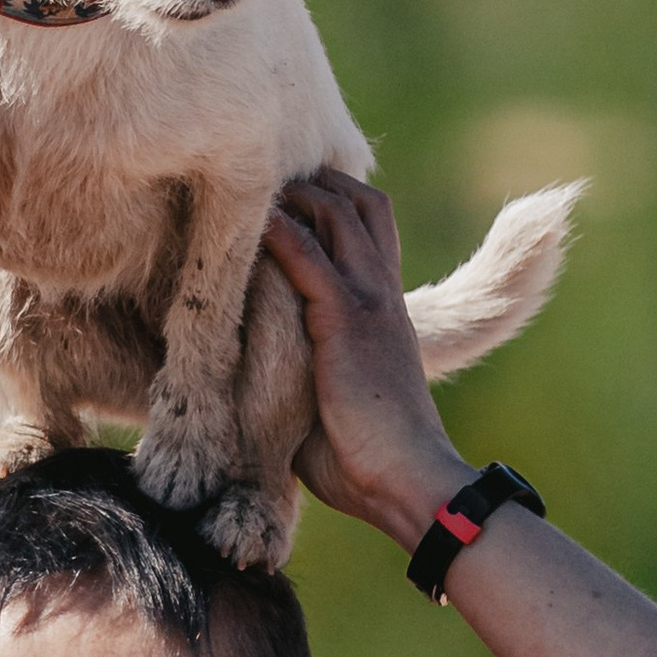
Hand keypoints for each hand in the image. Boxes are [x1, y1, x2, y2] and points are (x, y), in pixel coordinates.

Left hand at [261, 173, 472, 542]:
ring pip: (342, 214)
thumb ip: (302, 368)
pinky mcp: (345, 322)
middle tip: (270, 174)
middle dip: (319, 179)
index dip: (339, 200)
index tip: (295, 190)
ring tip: (256, 185)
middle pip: (364, 203)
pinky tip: (252, 222)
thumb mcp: (332, 398)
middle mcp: (383, 295)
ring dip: (298, 194)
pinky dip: (280, 232)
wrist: (409, 482)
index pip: (372, 229)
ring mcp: (368, 303)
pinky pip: (309, 258)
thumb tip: (248, 373)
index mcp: (385, 311)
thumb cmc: (367, 462)